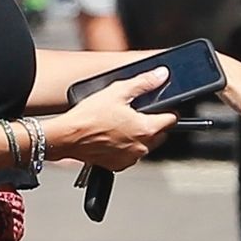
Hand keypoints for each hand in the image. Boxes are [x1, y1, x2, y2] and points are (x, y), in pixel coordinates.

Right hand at [48, 66, 176, 171]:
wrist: (67, 137)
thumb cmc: (89, 117)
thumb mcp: (118, 91)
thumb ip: (144, 83)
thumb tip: (161, 75)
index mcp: (147, 129)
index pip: (172, 119)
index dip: (167, 110)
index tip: (159, 106)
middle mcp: (142, 147)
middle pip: (160, 134)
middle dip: (152, 123)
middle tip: (135, 113)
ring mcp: (130, 158)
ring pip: (145, 145)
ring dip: (138, 136)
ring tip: (120, 125)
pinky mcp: (118, 165)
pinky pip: (130, 156)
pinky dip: (125, 147)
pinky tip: (112, 137)